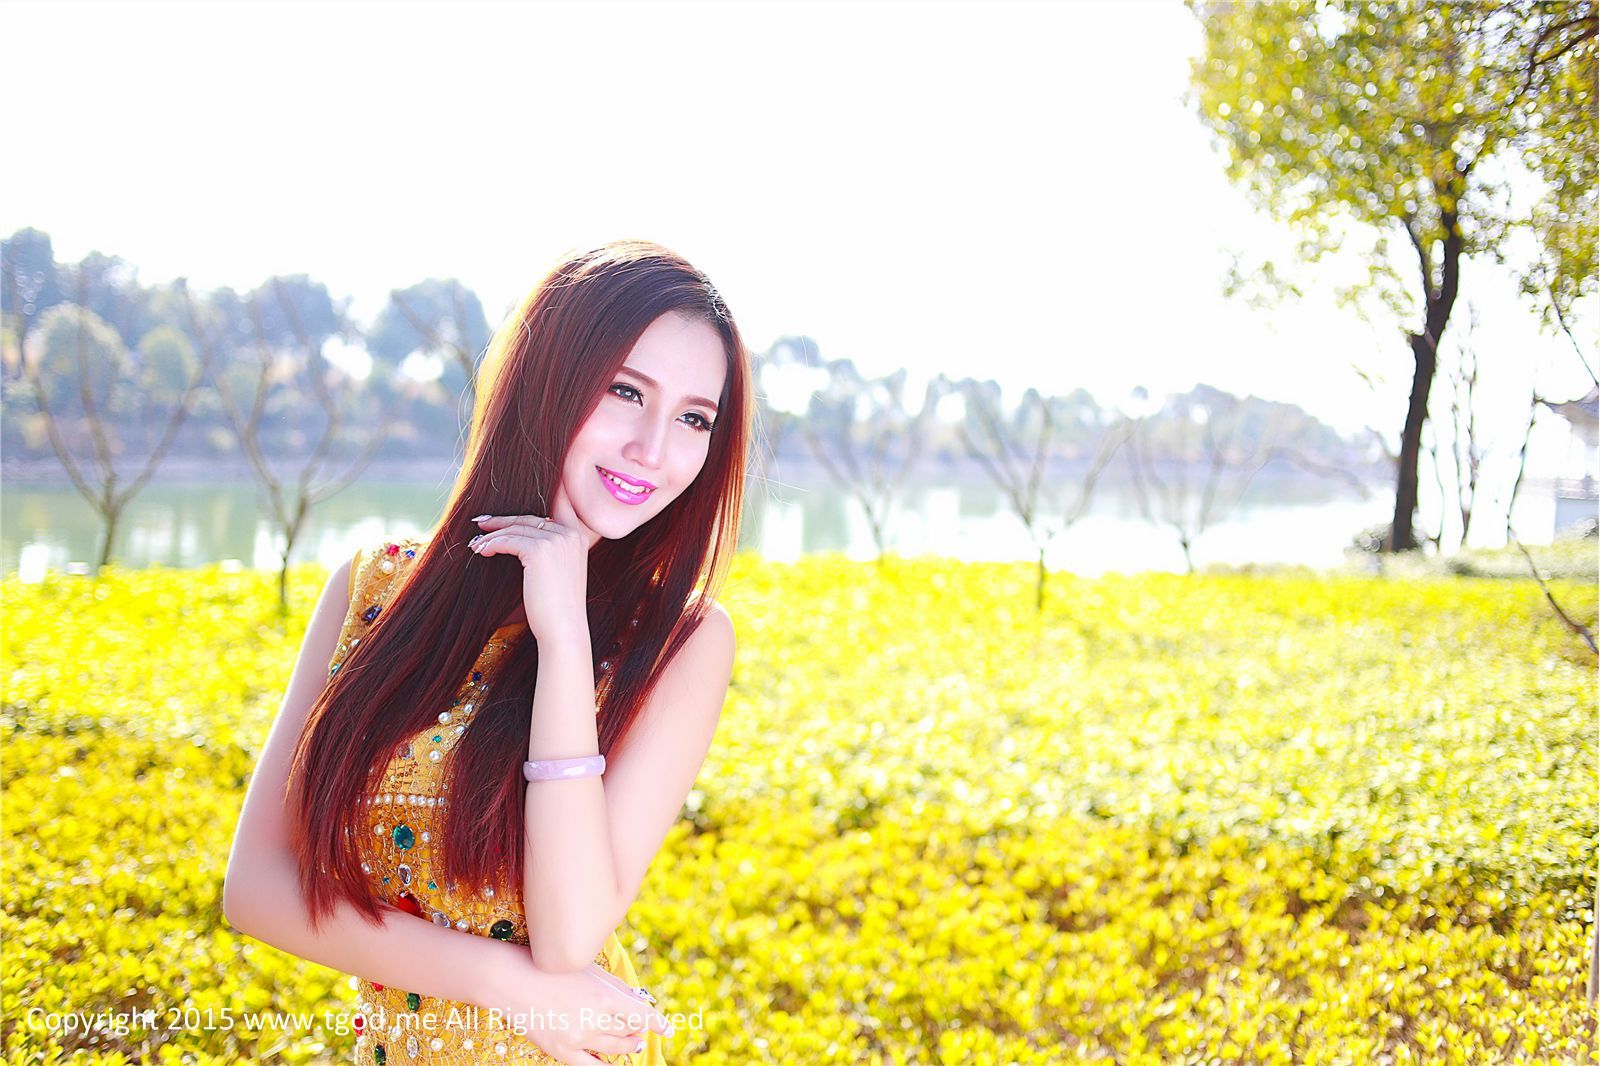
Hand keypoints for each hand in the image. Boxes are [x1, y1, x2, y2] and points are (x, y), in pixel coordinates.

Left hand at [469, 494, 587, 644]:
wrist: (564, 628)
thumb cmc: (559, 606)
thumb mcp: (562, 571)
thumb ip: (551, 549)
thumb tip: (522, 535)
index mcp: (579, 536)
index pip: (560, 504)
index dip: (546, 491)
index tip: (532, 489)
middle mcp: (570, 534)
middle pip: (529, 518)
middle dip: (503, 521)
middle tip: (483, 524)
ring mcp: (556, 540)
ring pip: (516, 529)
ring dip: (492, 536)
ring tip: (477, 544)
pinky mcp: (539, 551)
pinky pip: (508, 541)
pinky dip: (491, 545)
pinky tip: (481, 551)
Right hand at [488, 948, 673, 1065]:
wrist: (511, 981)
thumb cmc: (551, 968)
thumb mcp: (589, 971)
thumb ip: (617, 988)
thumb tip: (640, 1001)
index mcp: (604, 998)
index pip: (641, 1016)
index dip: (658, 1024)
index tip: (669, 1030)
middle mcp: (595, 1021)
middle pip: (628, 1031)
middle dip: (638, 1031)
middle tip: (642, 1031)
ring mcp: (578, 1039)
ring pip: (613, 1048)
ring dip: (627, 1046)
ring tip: (633, 1044)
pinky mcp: (561, 1051)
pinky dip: (606, 1065)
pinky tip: (614, 1064)